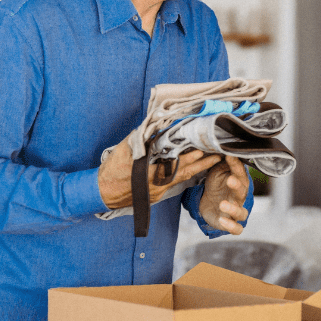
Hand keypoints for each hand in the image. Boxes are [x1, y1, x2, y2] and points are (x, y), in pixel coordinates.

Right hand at [98, 139, 222, 209]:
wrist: (102, 192)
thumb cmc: (111, 172)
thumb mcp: (123, 151)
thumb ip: (140, 139)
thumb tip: (154, 127)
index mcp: (150, 175)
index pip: (175, 166)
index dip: (190, 158)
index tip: (202, 150)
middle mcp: (158, 185)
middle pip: (185, 173)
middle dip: (203, 164)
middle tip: (219, 155)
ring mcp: (159, 191)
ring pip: (182, 179)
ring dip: (198, 169)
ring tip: (213, 160)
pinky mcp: (157, 194)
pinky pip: (175, 183)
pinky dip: (186, 174)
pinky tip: (195, 168)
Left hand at [199, 155, 250, 233]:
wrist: (208, 203)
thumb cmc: (217, 185)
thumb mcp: (218, 171)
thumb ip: (224, 163)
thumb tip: (225, 148)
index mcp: (238, 182)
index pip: (240, 173)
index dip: (236, 166)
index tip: (229, 157)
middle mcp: (240, 197)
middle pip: (243, 192)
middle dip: (237, 186)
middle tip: (230, 180)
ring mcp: (236, 211)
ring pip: (242, 213)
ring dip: (233, 209)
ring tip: (222, 204)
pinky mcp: (230, 223)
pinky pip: (237, 229)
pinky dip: (231, 226)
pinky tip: (222, 221)